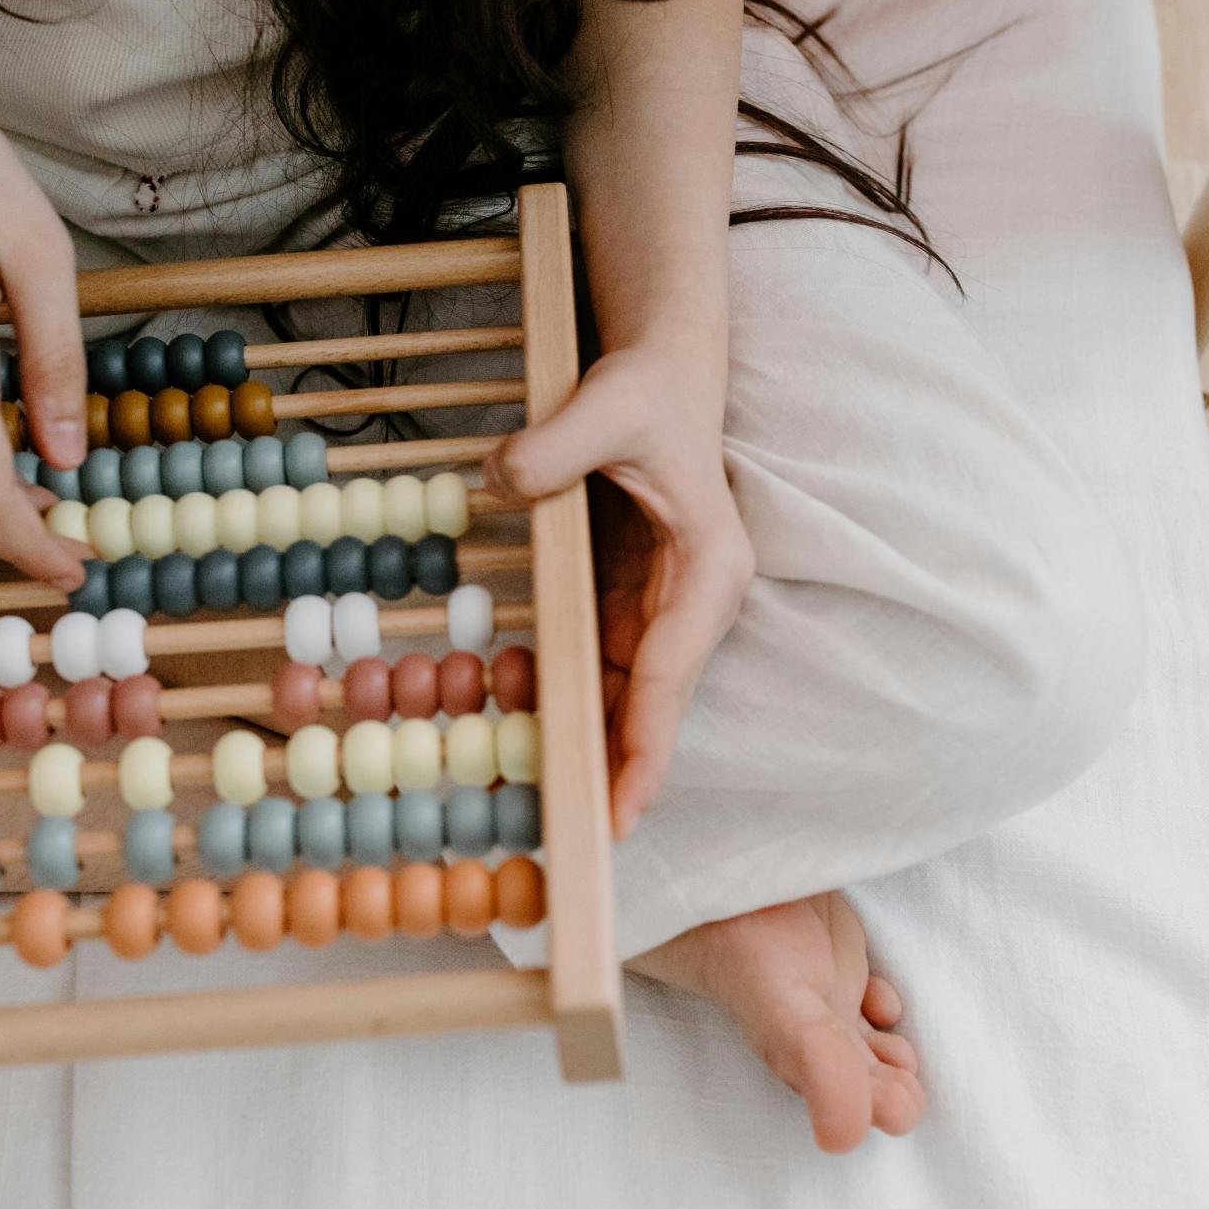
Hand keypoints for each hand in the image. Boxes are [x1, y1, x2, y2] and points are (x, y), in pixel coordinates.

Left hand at [487, 344, 752, 837]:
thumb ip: (555, 446)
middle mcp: (693, 602)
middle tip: (566, 841)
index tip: (618, 816)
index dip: (641, 750)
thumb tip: (500, 481)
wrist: (664, 366)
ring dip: (583, 746)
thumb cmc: (646, 386)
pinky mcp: (630, 600)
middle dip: (612, 774)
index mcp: (708, 569)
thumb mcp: (605, 405)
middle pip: (650, 706)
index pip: (669, 677)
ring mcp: (662, 606)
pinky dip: (562, 700)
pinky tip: (520, 737)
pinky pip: (595, 665)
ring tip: (536, 809)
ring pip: (622, 696)